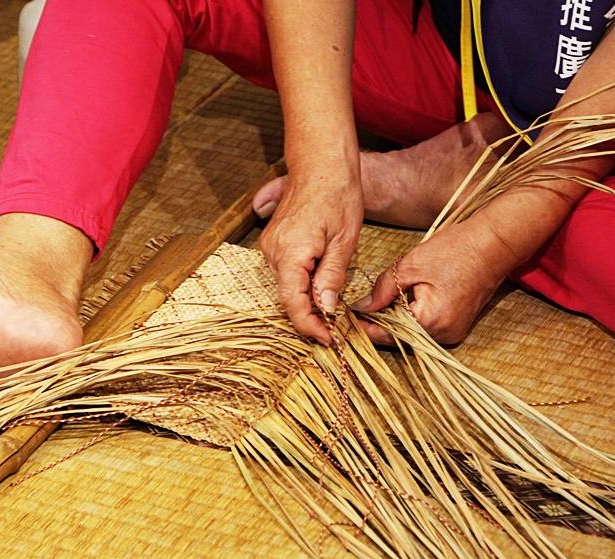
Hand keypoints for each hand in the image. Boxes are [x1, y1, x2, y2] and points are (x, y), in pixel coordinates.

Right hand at [258, 167, 362, 344]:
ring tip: (332, 312)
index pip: (293, 304)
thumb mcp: (344, 241)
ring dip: (307, 301)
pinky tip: (322, 288)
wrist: (321, 164)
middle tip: (336, 331)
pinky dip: (302, 285)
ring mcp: (270, 247)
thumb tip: (326, 309)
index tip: (328, 339)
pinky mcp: (274, 242)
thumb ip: (332, 278)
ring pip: (287, 286)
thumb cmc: (338, 195)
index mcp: (290, 253)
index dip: (310, 326)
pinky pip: (286, 273)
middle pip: (288, 298)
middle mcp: (272, 252)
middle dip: (310, 317)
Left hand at [353, 214, 518, 344]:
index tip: (347, 317)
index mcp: (430, 322)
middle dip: (379, 322)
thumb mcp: (411, 265)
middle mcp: (443, 335)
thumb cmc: (456, 250)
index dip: (364, 327)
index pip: (386, 335)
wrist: (495, 244)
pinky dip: (413, 316)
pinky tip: (404, 300)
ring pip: (412, 333)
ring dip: (395, 319)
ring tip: (379, 301)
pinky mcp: (458, 326)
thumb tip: (361, 306)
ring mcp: (453, 333)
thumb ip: (383, 289)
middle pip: (398, 338)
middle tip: (359, 307)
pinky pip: (427, 327)